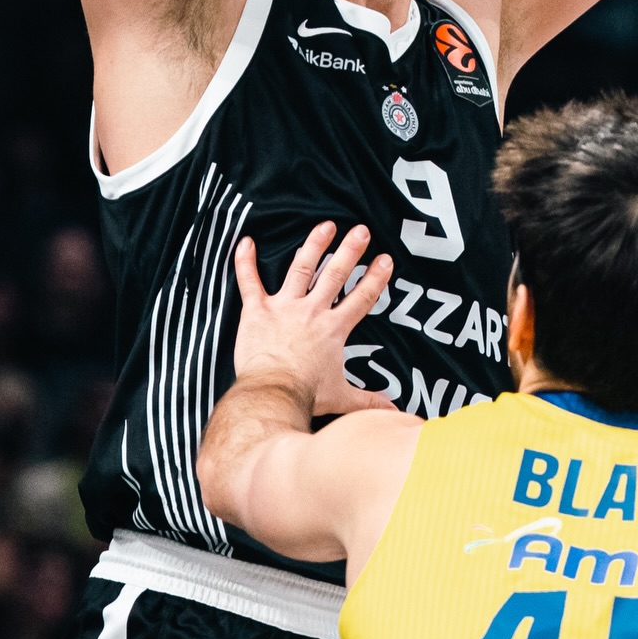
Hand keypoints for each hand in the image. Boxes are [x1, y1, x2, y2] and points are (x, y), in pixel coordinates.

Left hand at [233, 222, 396, 414]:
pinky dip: (245, 262)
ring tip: (325, 225)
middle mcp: (312, 311)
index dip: (375, 278)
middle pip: (336, 274)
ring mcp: (284, 307)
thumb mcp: (341, 397)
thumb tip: (392, 412)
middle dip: (350, 250)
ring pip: (301, 269)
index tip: (385, 259)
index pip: (361, 298)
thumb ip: (368, 401)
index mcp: (333, 328)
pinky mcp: (257, 311)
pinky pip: (250, 282)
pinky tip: (246, 242)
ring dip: (314, 245)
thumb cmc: (305, 395)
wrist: (272, 393)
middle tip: (360, 230)